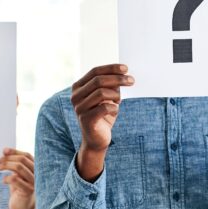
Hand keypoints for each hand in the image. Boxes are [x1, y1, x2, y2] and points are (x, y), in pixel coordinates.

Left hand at [0, 148, 35, 208]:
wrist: (22, 208)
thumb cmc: (19, 190)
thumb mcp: (17, 175)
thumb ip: (15, 165)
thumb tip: (5, 152)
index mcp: (36, 168)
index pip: (26, 155)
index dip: (15, 151)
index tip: (4, 151)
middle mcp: (37, 174)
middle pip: (22, 160)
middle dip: (8, 159)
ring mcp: (34, 182)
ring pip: (19, 167)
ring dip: (5, 165)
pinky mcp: (28, 190)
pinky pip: (15, 179)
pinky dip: (6, 178)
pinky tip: (3, 181)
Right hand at [71, 64, 133, 180]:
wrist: (96, 140)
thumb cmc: (103, 115)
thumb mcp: (107, 97)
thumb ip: (111, 86)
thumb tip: (123, 74)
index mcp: (78, 87)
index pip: (95, 71)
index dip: (111, 68)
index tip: (126, 68)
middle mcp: (75, 96)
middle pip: (98, 80)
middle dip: (117, 79)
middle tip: (132, 80)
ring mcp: (79, 108)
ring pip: (101, 93)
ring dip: (115, 95)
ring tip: (119, 101)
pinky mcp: (86, 120)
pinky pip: (104, 107)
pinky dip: (114, 108)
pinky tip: (115, 111)